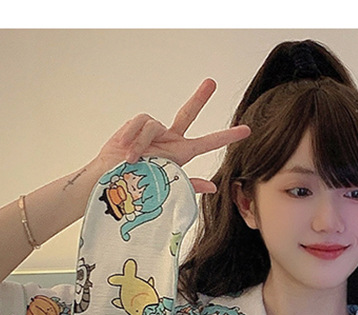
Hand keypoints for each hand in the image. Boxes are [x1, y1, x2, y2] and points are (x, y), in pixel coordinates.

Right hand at [95, 79, 250, 193]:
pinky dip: (134, 136)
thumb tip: (213, 188)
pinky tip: (127, 149)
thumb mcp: (165, 189)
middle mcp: (170, 140)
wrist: (110, 182)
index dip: (227, 136)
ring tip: (133, 159)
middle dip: (199, 98)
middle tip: (212, 83)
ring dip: (143, 144)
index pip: (208, 142)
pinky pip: (142, 122)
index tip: (246, 130)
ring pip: (156, 125)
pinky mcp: (137, 124)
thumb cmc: (136, 187)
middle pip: (187, 114)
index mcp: (180, 155)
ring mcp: (154, 131)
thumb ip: (188, 185)